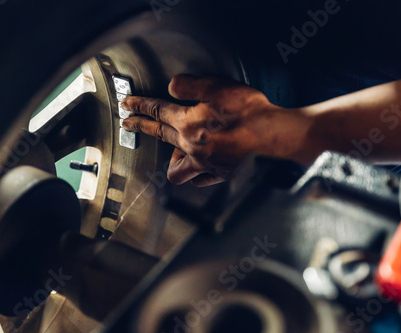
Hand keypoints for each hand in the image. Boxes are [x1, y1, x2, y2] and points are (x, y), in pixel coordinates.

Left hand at [121, 75, 311, 186]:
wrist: (273, 136)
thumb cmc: (249, 113)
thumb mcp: (218, 87)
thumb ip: (191, 85)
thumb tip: (172, 85)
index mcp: (188, 123)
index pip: (157, 111)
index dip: (139, 106)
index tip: (127, 104)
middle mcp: (191, 145)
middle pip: (159, 134)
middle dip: (141, 125)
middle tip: (130, 122)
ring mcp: (204, 163)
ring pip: (175, 168)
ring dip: (170, 158)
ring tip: (173, 150)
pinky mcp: (219, 174)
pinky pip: (199, 179)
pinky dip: (195, 174)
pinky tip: (198, 168)